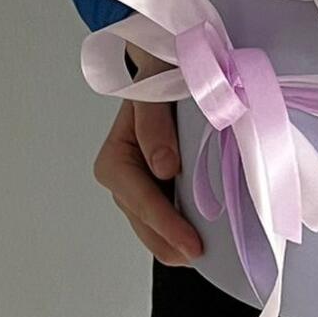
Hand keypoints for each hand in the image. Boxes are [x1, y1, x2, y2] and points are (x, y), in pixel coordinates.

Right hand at [92, 44, 202, 265]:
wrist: (168, 57)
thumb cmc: (161, 70)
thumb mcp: (153, 89)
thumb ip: (154, 125)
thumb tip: (164, 168)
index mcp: (116, 156)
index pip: (140, 199)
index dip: (165, 225)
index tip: (191, 245)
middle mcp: (123, 174)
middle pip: (142, 219)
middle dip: (168, 242)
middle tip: (200, 259)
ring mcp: (139, 180)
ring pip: (150, 222)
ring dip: (172, 240)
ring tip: (201, 256)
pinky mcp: (157, 179)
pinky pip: (164, 209)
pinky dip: (177, 225)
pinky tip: (198, 237)